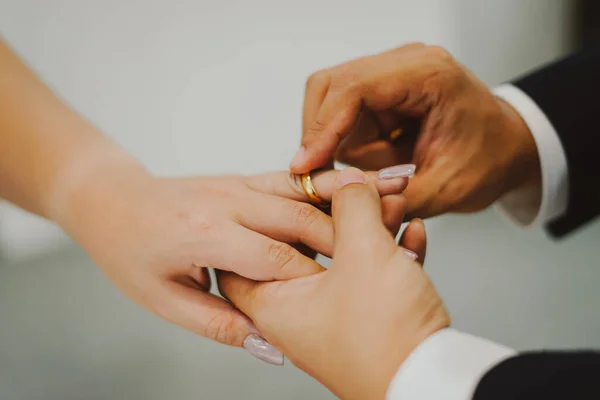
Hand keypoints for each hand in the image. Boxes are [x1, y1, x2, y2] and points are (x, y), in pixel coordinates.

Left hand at [51, 161, 408, 349]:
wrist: (111, 201)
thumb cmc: (130, 253)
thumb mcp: (163, 301)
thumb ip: (219, 323)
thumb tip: (267, 348)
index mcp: (207, 236)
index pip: (278, 258)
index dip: (321, 276)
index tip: (359, 292)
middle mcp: (227, 202)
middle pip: (302, 217)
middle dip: (351, 229)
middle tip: (400, 233)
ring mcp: (237, 184)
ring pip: (304, 188)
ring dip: (351, 191)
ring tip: (396, 189)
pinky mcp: (244, 178)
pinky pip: (293, 177)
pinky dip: (329, 179)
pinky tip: (361, 178)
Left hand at [218, 167, 448, 399]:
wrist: (432, 383)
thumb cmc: (384, 338)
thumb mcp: (363, 255)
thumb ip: (351, 208)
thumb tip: (348, 182)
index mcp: (274, 304)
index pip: (246, 255)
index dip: (266, 217)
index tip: (292, 192)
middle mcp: (298, 314)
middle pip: (305, 247)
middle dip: (338, 211)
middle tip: (362, 188)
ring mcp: (335, 318)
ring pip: (344, 258)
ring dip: (372, 226)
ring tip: (397, 202)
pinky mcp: (368, 320)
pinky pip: (371, 276)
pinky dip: (391, 251)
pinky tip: (413, 233)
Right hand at [291, 43, 540, 217]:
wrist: (507, 147)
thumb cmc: (489, 159)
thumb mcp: (447, 190)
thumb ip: (393, 197)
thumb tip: (341, 198)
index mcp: (427, 75)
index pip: (353, 89)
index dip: (322, 128)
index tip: (305, 165)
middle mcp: (404, 63)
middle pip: (330, 86)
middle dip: (323, 135)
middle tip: (326, 175)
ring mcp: (391, 73)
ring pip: (331, 104)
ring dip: (343, 144)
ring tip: (385, 167)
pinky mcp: (382, 90)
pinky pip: (344, 117)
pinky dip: (350, 144)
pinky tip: (383, 159)